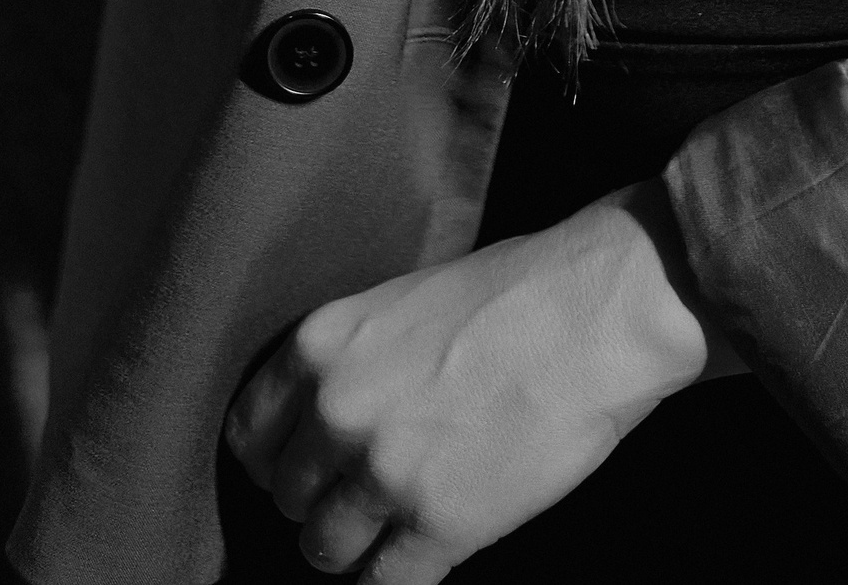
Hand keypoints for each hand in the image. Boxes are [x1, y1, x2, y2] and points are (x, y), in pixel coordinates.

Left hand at [224, 183, 729, 578]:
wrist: (597, 312)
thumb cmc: (517, 291)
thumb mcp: (405, 301)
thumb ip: (354, 361)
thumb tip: (326, 417)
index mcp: (321, 346)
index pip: (251, 436)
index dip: (280, 459)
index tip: (308, 467)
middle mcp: (336, 412)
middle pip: (287, 497)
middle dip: (323, 501)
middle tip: (366, 492)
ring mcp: (384, 474)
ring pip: (323, 551)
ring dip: (356, 546)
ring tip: (394, 526)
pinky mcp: (438, 525)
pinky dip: (397, 577)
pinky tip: (427, 551)